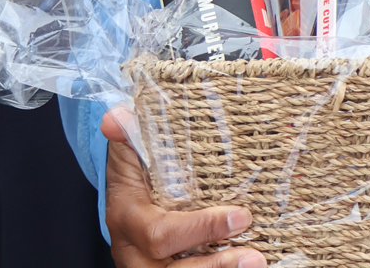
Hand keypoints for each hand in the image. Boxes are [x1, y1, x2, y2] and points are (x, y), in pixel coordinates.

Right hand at [102, 105, 265, 267]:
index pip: (159, 233)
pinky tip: (245, 267)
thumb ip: (128, 134)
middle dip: (214, 264)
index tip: (240, 216)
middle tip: (254, 255)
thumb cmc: (136, 174)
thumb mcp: (129, 153)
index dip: (200, 228)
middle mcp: (133, 252)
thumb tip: (115, 117)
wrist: (126, 200)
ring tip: (255, 263)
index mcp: (127, 218)